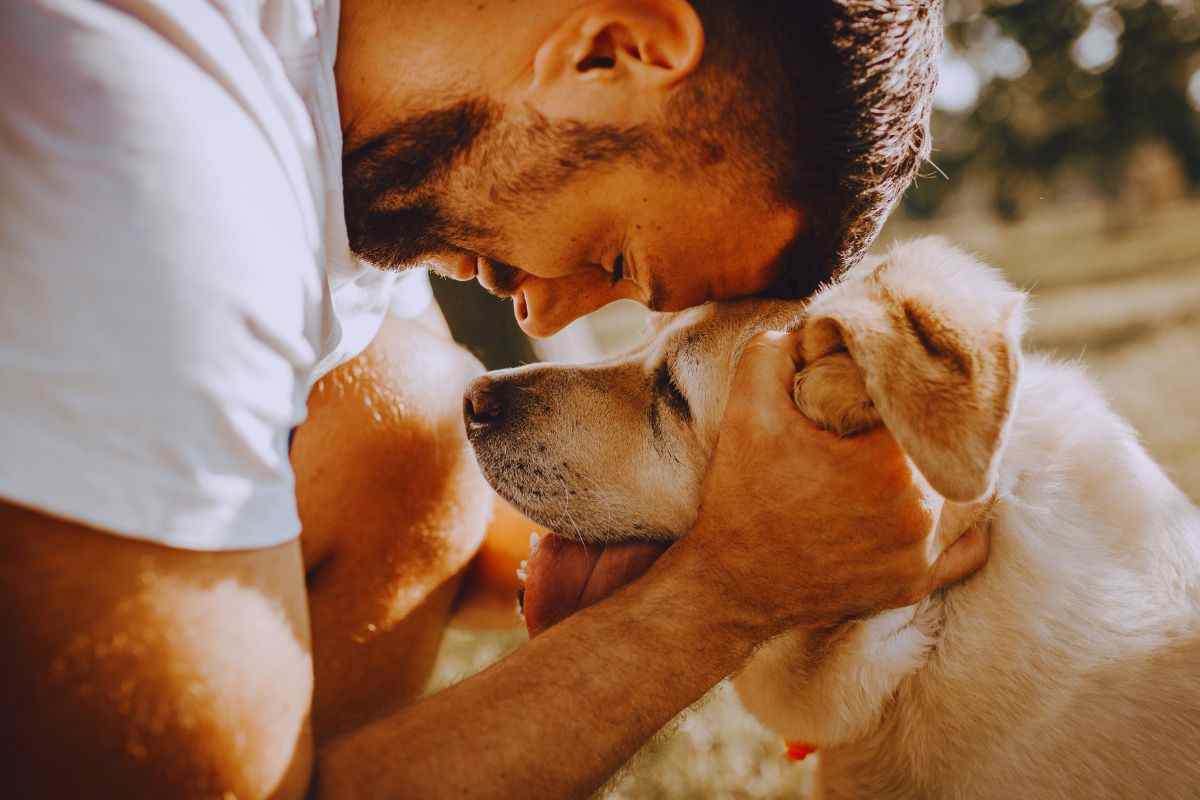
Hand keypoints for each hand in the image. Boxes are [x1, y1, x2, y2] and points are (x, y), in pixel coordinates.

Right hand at [683, 331, 990, 637]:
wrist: (729, 584)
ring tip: (920, 451)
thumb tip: (814, 327)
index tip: (887, 383)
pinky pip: (968, 548)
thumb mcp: (747, 409)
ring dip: (947, 469)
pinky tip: (935, 500)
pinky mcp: (915, 585)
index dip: (908, 387)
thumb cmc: (741, 497)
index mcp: (888, 464)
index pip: (926, 404)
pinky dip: (960, 523)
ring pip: (968, 494)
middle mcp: (919, 513)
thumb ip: (776, 350)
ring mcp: (921, 556)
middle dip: (928, 427)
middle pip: (950, 447)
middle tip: (901, 415)